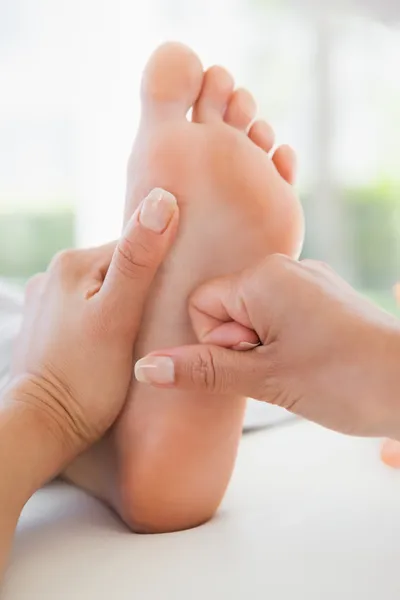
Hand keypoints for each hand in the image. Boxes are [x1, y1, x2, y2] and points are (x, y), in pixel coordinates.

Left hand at [8, 188, 178, 459]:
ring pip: (105, 290)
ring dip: (124, 306)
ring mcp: (48, 299)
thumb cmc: (85, 379)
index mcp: (74, 262)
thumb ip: (140, 259)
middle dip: (142, 290)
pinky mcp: (46, 323)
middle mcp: (55, 274)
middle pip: (120, 268)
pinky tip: (107, 345)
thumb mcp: (119, 316)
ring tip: (131, 339)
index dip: (163, 271)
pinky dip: (104, 320)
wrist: (41, 427)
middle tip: (153, 326)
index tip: (174, 301)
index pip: (136, 247)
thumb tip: (161, 199)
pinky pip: (88, 309)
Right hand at [135, 255, 399, 438]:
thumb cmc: (344, 379)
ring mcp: (308, 280)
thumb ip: (202, 370)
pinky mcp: (324, 296)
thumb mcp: (265, 378)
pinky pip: (280, 313)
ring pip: (253, 314)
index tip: (253, 360)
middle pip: (226, 306)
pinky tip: (306, 360)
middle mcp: (286, 267)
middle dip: (239, 344)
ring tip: (294, 367)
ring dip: (261, 346)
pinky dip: (281, 340)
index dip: (217, 341)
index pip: (201, 302)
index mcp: (265, 276)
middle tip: (276, 368)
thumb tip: (145, 368)